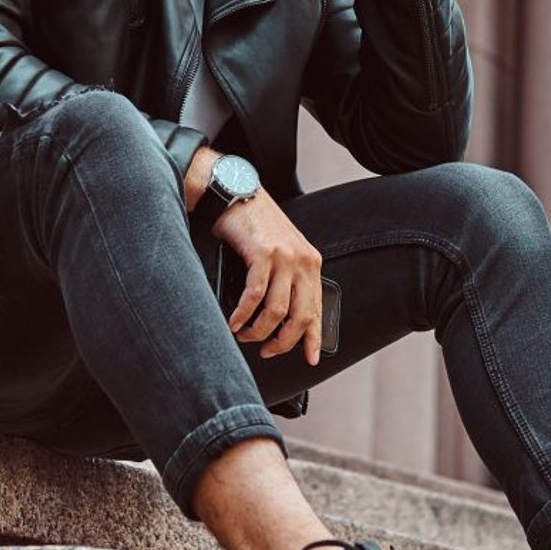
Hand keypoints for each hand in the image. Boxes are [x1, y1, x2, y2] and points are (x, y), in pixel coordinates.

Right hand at [211, 187, 324, 364]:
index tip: (312, 358)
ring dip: (258, 331)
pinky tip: (234, 322)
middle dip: (283, 341)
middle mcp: (303, 261)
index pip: (317, 309)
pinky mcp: (263, 254)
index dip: (314, 338)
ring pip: (276, 311)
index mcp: (311, 263)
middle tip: (267, 350)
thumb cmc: (254, 224)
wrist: (236, 191)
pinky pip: (254, 297)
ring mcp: (284, 257)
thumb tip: (279, 318)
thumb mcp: (280, 251)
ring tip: (244, 335)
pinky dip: (242, 315)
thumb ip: (286, 279)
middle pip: (300, 316)